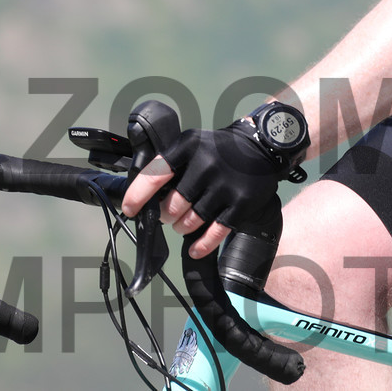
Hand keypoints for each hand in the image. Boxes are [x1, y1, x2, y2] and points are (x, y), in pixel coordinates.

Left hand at [121, 121, 286, 257]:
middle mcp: (207, 164)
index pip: (156, 174)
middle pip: (173, 206)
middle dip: (165, 215)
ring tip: (183, 222)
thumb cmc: (219, 150)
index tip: (129, 209)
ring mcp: (226, 185)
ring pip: (191, 221)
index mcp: (189, 147)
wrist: (261, 147)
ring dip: (182, 227)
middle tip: (167, 215)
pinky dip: (202, 245)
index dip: (138, 195)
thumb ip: (171, 164)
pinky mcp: (242, 203)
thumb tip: (145, 196)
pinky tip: (195, 248)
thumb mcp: (193, 144)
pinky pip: (214, 233)